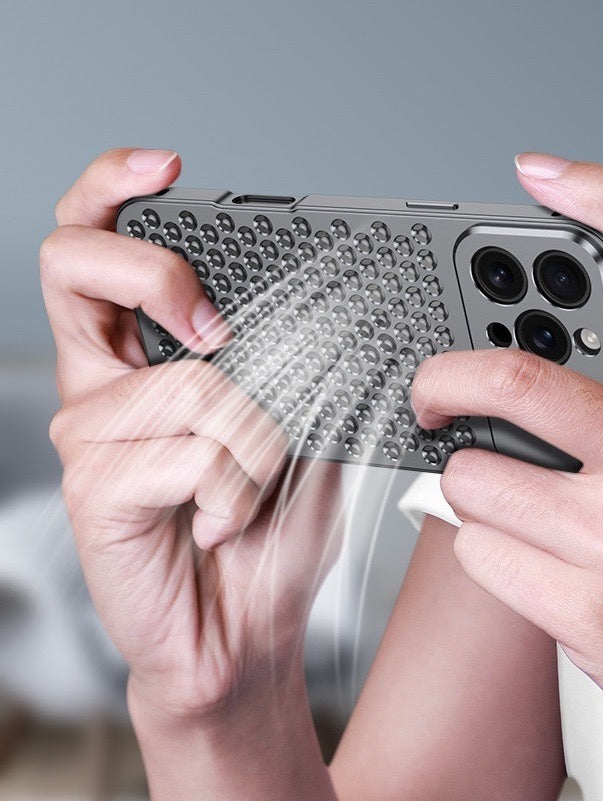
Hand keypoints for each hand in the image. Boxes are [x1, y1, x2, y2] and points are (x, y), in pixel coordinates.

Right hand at [42, 149, 342, 719]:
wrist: (245, 631)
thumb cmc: (266, 536)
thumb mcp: (302, 435)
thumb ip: (295, 372)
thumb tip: (324, 311)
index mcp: (143, 359)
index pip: (98, 248)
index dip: (113, 190)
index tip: (167, 165)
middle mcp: (102, 386)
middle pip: (76, 267)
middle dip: (157, 272)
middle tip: (218, 329)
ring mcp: (89, 437)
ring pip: (190, 384)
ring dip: (256, 444)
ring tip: (249, 493)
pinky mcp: (92, 490)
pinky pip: (190, 451)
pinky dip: (237, 491)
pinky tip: (222, 525)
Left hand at [411, 154, 602, 800]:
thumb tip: (516, 385)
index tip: (545, 175)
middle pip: (512, 376)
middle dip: (441, 380)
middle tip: (431, 392)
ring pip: (473, 479)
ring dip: (470, 491)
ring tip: (515, 508)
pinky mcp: (584, 604)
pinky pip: (477, 551)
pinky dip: (484, 551)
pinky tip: (531, 564)